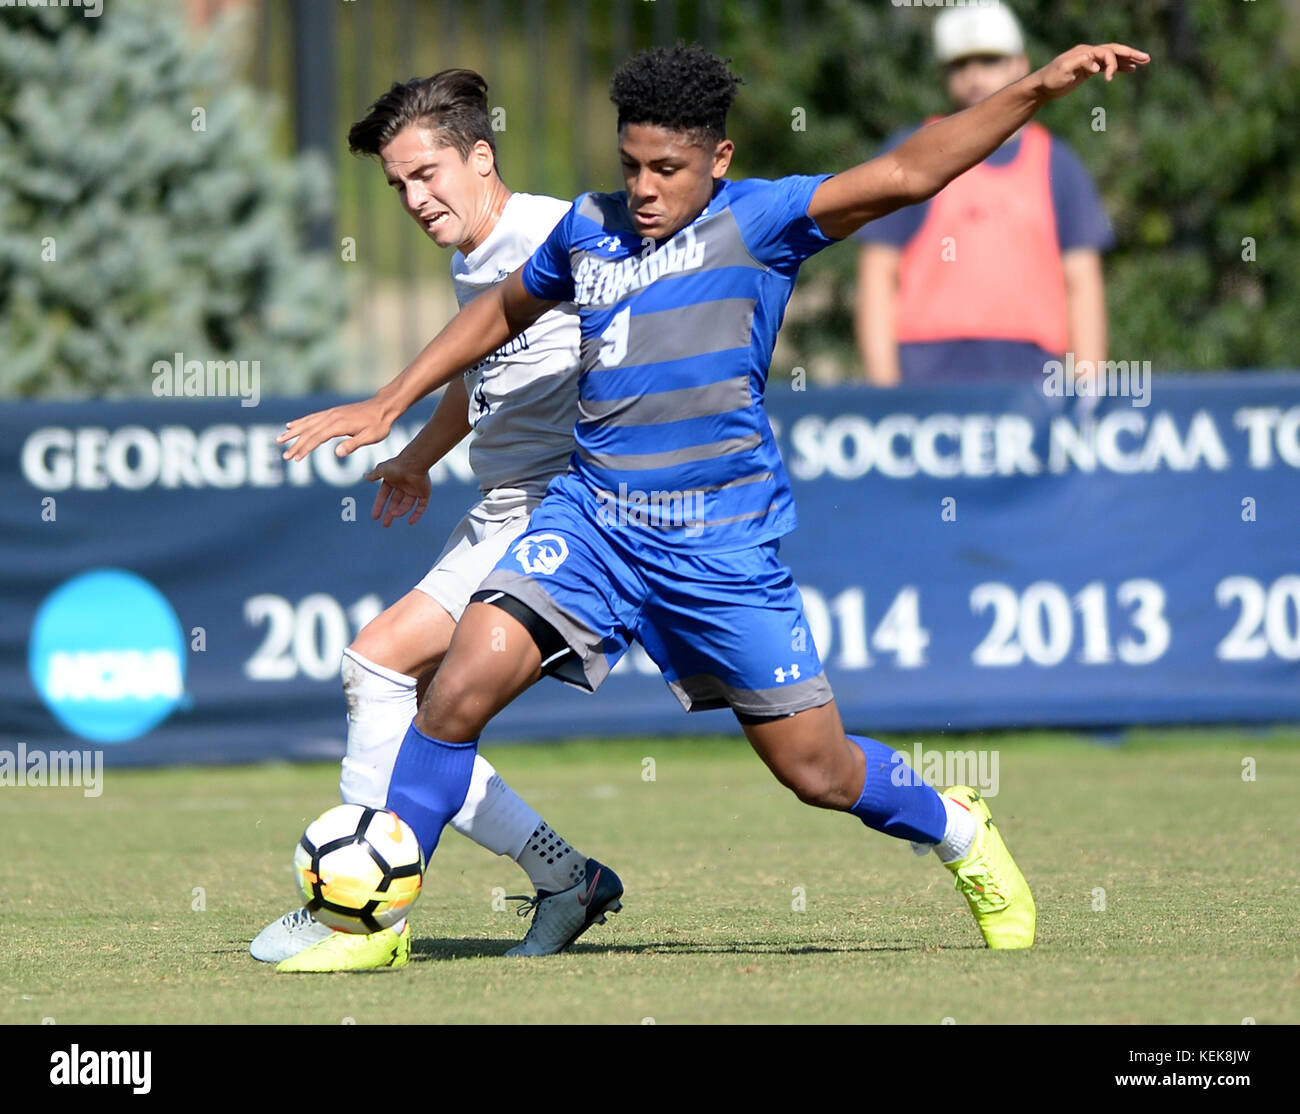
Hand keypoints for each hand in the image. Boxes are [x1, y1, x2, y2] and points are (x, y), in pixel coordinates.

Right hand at [277, 397, 395, 461]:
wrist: (383, 407)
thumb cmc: (379, 424)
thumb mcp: (370, 437)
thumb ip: (353, 444)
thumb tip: (337, 453)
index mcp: (338, 425)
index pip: (317, 438)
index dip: (305, 449)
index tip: (295, 458)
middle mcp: (331, 417)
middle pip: (308, 431)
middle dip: (295, 444)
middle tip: (283, 455)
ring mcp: (331, 413)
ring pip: (307, 423)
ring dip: (293, 432)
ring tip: (279, 439)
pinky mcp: (332, 412)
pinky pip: (312, 417)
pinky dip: (301, 422)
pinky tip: (292, 425)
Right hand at [366, 456, 431, 526]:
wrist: (413, 463)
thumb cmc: (396, 466)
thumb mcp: (381, 470)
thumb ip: (373, 475)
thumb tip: (364, 476)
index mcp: (392, 480)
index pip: (384, 496)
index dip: (379, 506)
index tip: (375, 517)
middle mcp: (403, 485)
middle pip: (395, 502)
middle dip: (390, 514)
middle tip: (385, 524)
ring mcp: (414, 490)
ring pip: (407, 505)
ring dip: (400, 511)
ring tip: (394, 515)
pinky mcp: (424, 493)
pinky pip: (421, 506)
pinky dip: (417, 515)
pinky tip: (411, 522)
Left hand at [1034, 43, 1149, 100]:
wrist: (1041, 86)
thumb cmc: (1050, 79)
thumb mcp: (1064, 70)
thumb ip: (1080, 65)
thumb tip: (1096, 67)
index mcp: (1084, 52)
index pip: (1105, 53)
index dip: (1111, 64)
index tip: (1109, 79)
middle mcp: (1088, 53)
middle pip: (1113, 50)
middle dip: (1130, 54)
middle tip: (1146, 58)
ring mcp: (1089, 60)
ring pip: (1112, 57)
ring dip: (1127, 59)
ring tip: (1143, 62)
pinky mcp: (1088, 70)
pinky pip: (1107, 65)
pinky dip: (1118, 66)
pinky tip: (1129, 70)